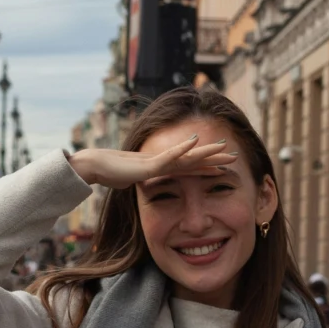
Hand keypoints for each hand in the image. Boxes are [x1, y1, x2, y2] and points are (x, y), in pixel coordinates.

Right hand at [67, 135, 235, 191]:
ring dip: (206, 152)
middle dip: (214, 159)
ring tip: (223, 146)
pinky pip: (169, 156)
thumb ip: (137, 183)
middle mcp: (162, 162)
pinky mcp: (149, 164)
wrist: (94, 167)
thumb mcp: (129, 183)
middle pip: (194, 161)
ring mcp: (157, 161)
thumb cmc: (109, 174)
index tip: (222, 169)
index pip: (188, 169)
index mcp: (160, 168)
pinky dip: (182, 149)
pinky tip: (195, 142)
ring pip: (187, 156)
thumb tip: (137, 185)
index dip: (206, 168)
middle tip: (234, 156)